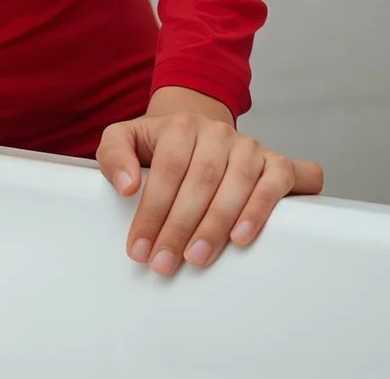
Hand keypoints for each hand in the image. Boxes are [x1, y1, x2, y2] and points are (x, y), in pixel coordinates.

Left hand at [95, 86, 322, 275]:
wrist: (198, 133)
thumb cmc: (160, 146)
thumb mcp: (126, 139)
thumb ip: (113, 155)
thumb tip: (127, 186)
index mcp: (181, 126)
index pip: (167, 171)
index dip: (152, 211)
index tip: (139, 248)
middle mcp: (218, 133)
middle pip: (200, 181)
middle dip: (179, 227)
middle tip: (164, 262)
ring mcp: (249, 147)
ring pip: (237, 184)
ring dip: (216, 225)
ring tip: (196, 258)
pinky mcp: (276, 163)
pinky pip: (274, 184)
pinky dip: (260, 210)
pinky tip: (241, 237)